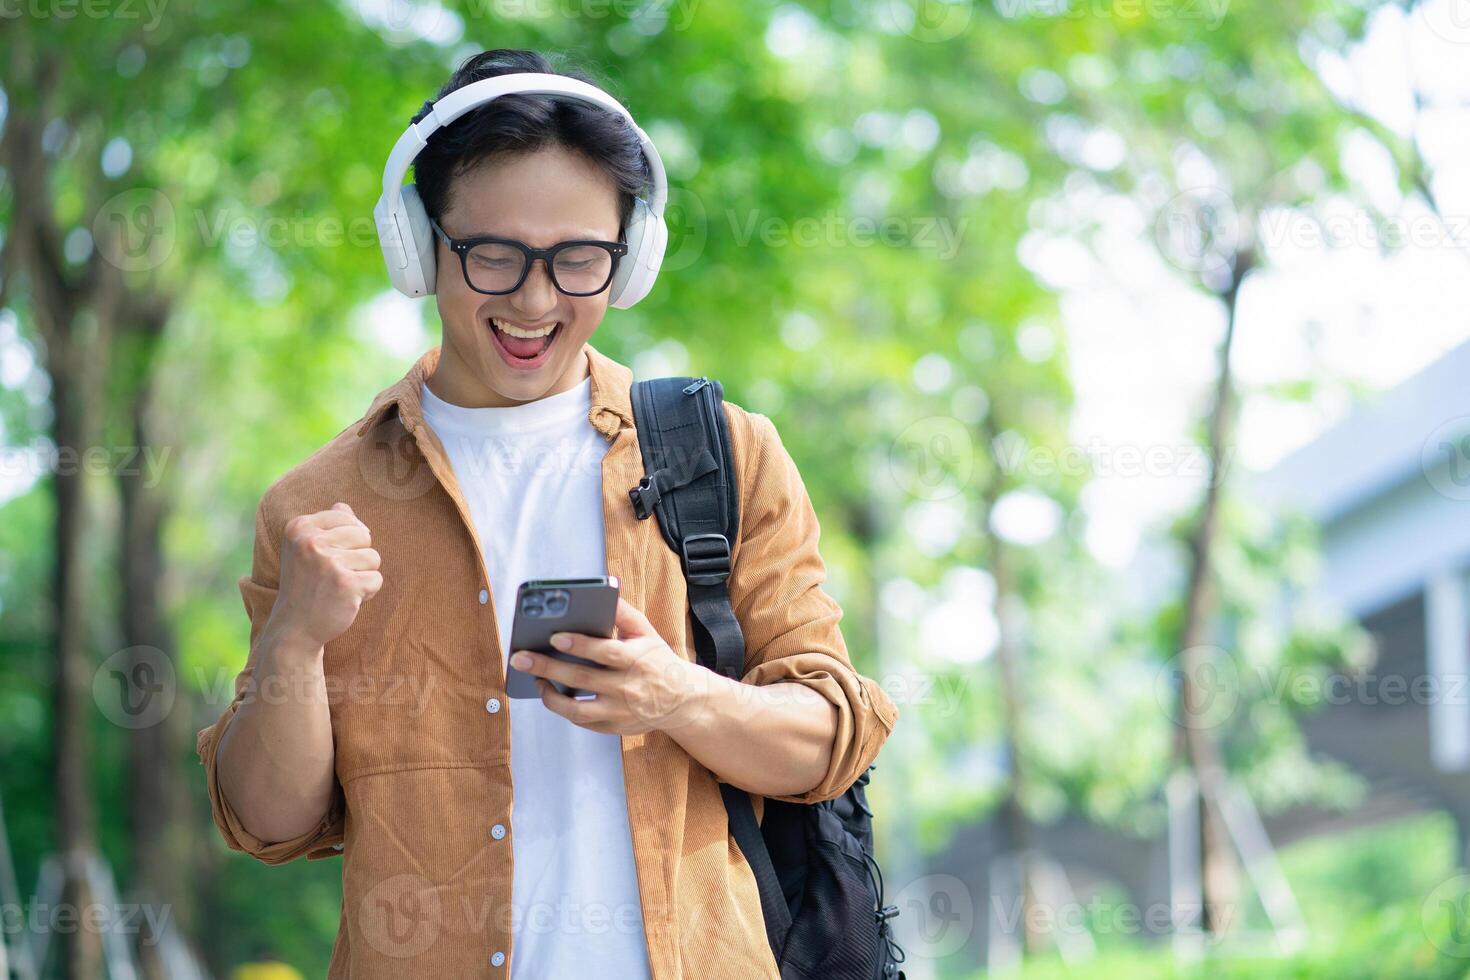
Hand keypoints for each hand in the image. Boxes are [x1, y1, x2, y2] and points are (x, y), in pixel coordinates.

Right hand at [269, 502, 382, 649]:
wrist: (295, 627)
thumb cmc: (306, 585)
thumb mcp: (305, 550)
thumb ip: (326, 525)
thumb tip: (344, 505)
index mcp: (299, 527)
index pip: (347, 517)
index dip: (346, 540)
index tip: (323, 560)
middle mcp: (311, 542)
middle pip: (364, 535)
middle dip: (357, 557)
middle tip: (332, 576)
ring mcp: (329, 563)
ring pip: (373, 557)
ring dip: (362, 575)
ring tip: (338, 587)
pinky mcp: (346, 584)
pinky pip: (376, 579)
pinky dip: (367, 592)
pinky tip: (345, 599)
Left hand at [510, 597, 716, 735]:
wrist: (682, 700)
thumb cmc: (657, 659)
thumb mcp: (646, 633)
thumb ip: (624, 613)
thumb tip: (604, 590)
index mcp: (636, 659)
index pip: (605, 652)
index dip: (580, 644)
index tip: (555, 636)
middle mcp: (627, 687)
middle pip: (582, 678)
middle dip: (548, 666)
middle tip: (520, 658)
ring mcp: (620, 711)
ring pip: (578, 709)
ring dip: (551, 696)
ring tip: (535, 680)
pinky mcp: (614, 727)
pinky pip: (582, 721)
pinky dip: (563, 710)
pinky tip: (551, 694)